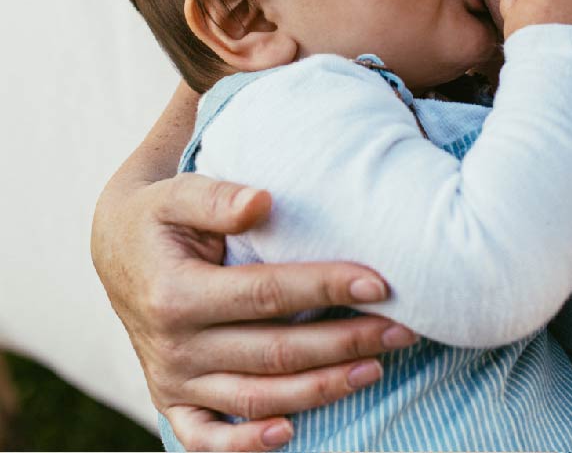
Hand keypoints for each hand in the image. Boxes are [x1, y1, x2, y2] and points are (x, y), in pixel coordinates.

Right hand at [92, 172, 417, 451]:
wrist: (116, 249)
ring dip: (323, 388)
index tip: (379, 283)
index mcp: (177, 294)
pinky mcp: (172, 400)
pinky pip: (207, 439)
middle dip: (345, 341)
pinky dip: (247, 444)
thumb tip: (262, 201)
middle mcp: (174, 346)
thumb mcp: (178, 195)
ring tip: (378, 366)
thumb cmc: (161, 216)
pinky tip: (293, 432)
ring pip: (258, 396)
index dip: (326, 288)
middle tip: (403, 328)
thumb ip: (217, 197)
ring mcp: (173, 380)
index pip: (268, 295)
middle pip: (275, 352)